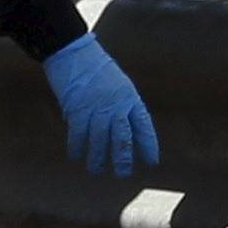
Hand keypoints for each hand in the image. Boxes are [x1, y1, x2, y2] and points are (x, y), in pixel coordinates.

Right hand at [42, 34, 160, 179]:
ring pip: (99, 139)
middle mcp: (116, 106)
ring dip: (97, 157)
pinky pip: (78, 133)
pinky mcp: (77, 108)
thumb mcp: (119, 84)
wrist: (75, 53)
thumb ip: (121, 105)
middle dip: (123, 158)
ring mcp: (96, 108)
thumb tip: (120, 127)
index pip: (143, 125)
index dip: (148, 144)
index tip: (152, 161)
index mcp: (130, 98)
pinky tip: (76, 156)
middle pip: (123, 137)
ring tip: (96, 171)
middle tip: (124, 174)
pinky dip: (76, 146)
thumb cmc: (97, 68)